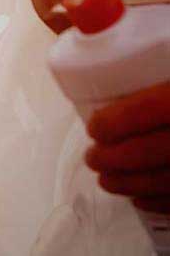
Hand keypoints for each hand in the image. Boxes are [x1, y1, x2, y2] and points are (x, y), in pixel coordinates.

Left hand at [85, 82, 169, 212]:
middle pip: (149, 151)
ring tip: (106, 180)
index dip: (114, 122)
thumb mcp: (169, 71)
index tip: (95, 128)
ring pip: (165, 180)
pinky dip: (158, 201)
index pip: (145, 109)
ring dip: (128, 184)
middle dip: (112, 159)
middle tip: (93, 158)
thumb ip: (145, 69)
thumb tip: (102, 54)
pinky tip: (139, 198)